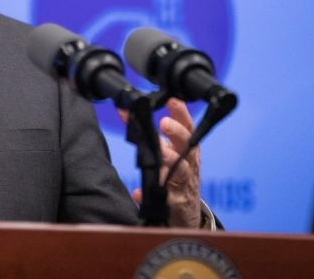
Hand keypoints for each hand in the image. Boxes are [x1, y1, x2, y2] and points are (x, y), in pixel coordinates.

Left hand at [122, 98, 201, 227]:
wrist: (186, 213)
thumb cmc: (174, 175)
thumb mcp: (166, 152)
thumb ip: (147, 133)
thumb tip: (124, 111)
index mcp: (187, 149)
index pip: (188, 127)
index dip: (181, 113)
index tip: (172, 100)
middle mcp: (189, 164)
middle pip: (188, 145)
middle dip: (177, 133)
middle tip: (164, 123)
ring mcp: (184, 184)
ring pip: (181, 170)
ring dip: (170, 160)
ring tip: (162, 153)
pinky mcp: (176, 204)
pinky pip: (165, 200)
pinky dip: (150, 195)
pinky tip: (138, 192)